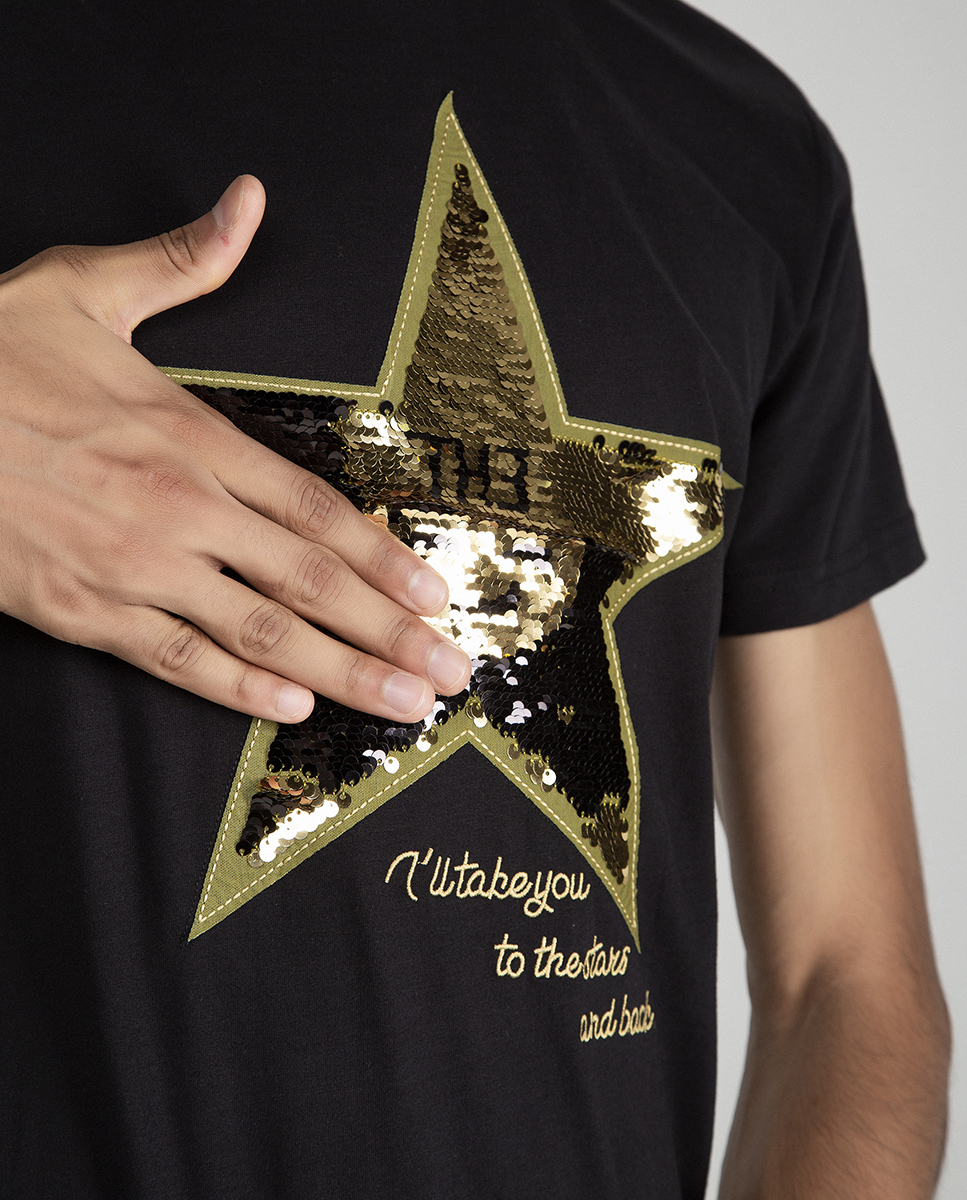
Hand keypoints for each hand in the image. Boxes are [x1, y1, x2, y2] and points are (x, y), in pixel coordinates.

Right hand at [0, 177, 470, 723]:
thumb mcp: (86, 289)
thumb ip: (183, 261)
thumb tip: (249, 201)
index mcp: (192, 436)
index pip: (316, 508)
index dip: (384, 557)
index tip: (435, 593)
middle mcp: (179, 509)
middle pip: (310, 582)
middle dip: (390, 631)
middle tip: (453, 670)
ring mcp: (133, 567)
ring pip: (260, 633)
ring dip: (343, 673)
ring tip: (403, 704)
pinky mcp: (83, 611)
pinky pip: (177, 661)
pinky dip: (239, 690)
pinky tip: (294, 710)